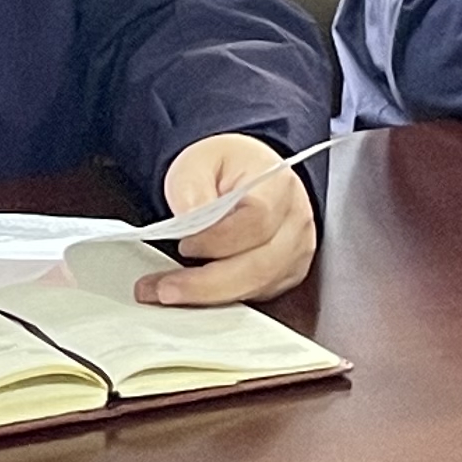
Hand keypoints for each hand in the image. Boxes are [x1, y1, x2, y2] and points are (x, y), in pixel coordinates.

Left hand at [144, 134, 319, 306]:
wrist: (247, 175)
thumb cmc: (227, 168)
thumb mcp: (198, 162)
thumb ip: (190, 188)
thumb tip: (188, 220)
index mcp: (276, 186)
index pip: (256, 222)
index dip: (217, 240)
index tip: (184, 245)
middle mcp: (294, 222)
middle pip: (259, 267)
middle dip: (206, 284)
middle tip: (165, 287)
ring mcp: (296, 252)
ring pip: (258, 288)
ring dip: (210, 296)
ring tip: (168, 292)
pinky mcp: (288, 274)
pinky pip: (257, 296)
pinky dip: (223, 299)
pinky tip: (193, 294)